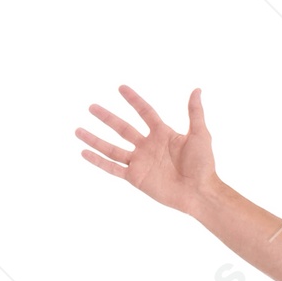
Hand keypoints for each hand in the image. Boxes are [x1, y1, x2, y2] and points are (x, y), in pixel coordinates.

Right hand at [76, 85, 218, 212]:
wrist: (199, 192)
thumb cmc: (203, 164)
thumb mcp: (200, 134)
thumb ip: (194, 113)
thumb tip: (196, 89)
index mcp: (163, 134)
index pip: (144, 112)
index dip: (133, 100)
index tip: (121, 88)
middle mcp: (148, 146)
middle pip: (123, 128)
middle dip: (107, 118)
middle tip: (91, 106)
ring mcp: (140, 162)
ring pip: (112, 148)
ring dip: (95, 139)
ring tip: (78, 130)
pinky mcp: (136, 177)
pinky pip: (113, 168)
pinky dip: (98, 161)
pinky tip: (84, 153)